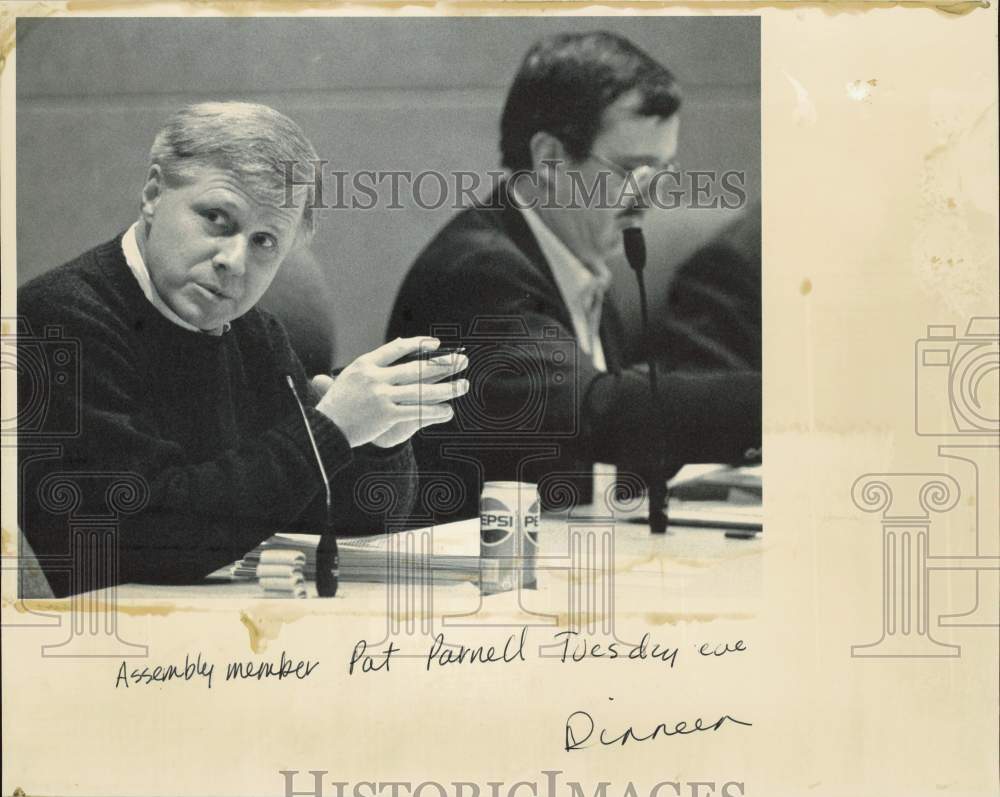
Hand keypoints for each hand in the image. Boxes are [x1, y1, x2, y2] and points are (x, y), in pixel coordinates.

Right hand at [312, 337, 468, 447]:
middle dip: (443, 364)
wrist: (325, 428)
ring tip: (463, 386)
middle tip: (463, 360)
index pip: (397, 348)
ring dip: (446, 388)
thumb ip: (376, 362)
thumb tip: (401, 344)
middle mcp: (374, 377)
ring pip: (421, 390)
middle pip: (416, 367)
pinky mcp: (386, 415)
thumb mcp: (351, 375)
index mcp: (365, 363)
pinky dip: (434, 411)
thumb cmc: (339, 403)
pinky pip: (416, 411)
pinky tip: (448, 411)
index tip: (436, 344)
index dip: (419, 344)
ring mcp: (381, 396)